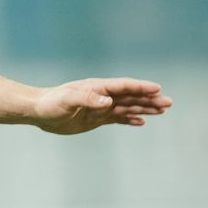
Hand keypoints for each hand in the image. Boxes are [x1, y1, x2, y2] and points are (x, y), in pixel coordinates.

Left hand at [32, 78, 171, 134]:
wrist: (39, 111)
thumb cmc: (51, 103)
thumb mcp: (67, 100)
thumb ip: (87, 99)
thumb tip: (109, 102)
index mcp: (97, 88)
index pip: (123, 86)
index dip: (140, 87)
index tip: (157, 89)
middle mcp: (101, 96)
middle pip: (130, 96)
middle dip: (149, 99)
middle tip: (168, 103)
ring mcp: (100, 107)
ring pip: (127, 107)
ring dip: (144, 108)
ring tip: (162, 110)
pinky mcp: (95, 118)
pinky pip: (117, 118)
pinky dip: (130, 119)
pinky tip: (141, 121)